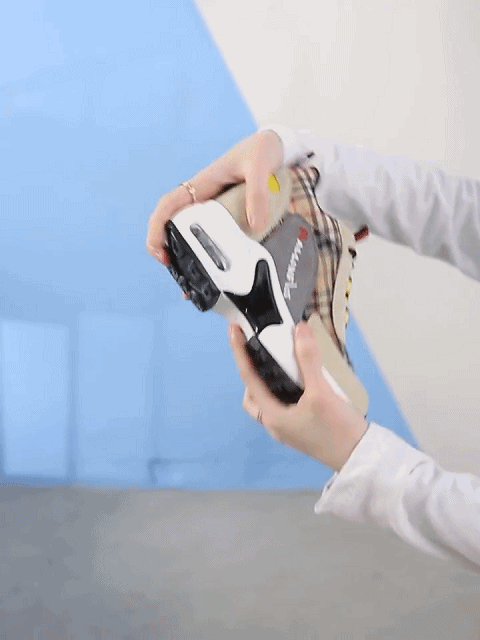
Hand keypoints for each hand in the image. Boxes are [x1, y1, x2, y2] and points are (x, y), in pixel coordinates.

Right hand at [146, 129, 283, 264]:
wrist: (277, 146)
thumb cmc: (262, 150)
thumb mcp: (260, 167)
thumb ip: (257, 193)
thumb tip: (255, 225)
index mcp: (202, 185)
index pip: (169, 205)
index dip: (157, 227)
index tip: (159, 249)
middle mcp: (204, 198)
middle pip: (175, 225)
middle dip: (168, 249)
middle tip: (177, 271)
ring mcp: (217, 208)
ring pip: (194, 233)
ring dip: (189, 255)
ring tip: (194, 280)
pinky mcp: (232, 216)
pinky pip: (218, 236)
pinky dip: (215, 255)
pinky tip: (221, 272)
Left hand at [228, 321, 368, 471]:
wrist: (360, 457)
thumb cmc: (337, 429)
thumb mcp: (322, 392)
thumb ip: (309, 360)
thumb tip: (299, 329)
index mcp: (273, 416)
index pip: (248, 378)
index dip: (239, 352)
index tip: (233, 331)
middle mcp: (276, 424)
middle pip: (253, 394)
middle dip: (252, 373)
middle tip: (262, 352)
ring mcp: (289, 428)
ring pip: (268, 400)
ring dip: (269, 381)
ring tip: (283, 363)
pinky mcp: (302, 428)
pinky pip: (284, 404)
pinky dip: (284, 389)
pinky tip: (302, 379)